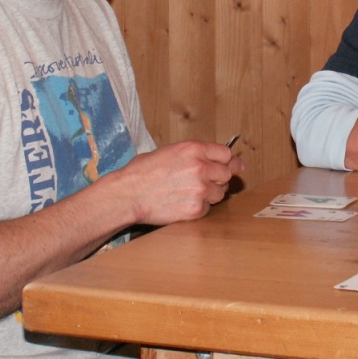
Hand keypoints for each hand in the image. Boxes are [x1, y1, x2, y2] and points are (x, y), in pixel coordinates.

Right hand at [111, 140, 244, 225]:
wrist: (128, 194)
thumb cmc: (143, 171)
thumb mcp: (170, 151)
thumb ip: (194, 155)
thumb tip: (214, 160)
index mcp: (194, 149)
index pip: (226, 154)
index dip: (227, 161)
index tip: (229, 166)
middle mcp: (201, 167)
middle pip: (227, 174)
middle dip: (220, 179)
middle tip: (207, 183)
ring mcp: (200, 189)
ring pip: (220, 193)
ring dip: (210, 195)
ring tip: (189, 194)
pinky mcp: (196, 209)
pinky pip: (208, 209)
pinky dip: (199, 208)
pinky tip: (182, 204)